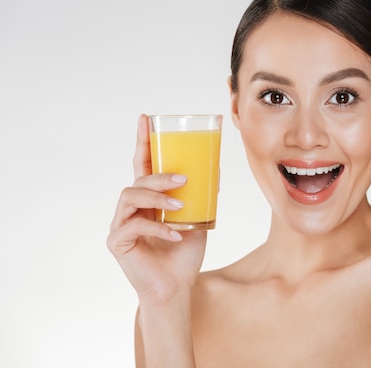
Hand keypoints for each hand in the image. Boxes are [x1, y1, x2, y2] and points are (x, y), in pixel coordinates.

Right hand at [107, 114, 206, 304]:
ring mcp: (120, 224)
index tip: (146, 118)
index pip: (143, 166)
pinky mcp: (117, 242)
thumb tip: (215, 171)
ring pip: (129, 197)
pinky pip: (132, 226)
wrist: (177, 288)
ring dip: (156, 198)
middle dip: (158, 175)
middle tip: (182, 179)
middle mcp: (130, 208)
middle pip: (137, 179)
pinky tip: (176, 236)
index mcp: (148, 200)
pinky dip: (157, 229)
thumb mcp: (199, 220)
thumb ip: (201, 198)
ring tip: (179, 207)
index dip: (143, 142)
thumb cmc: (184, 254)